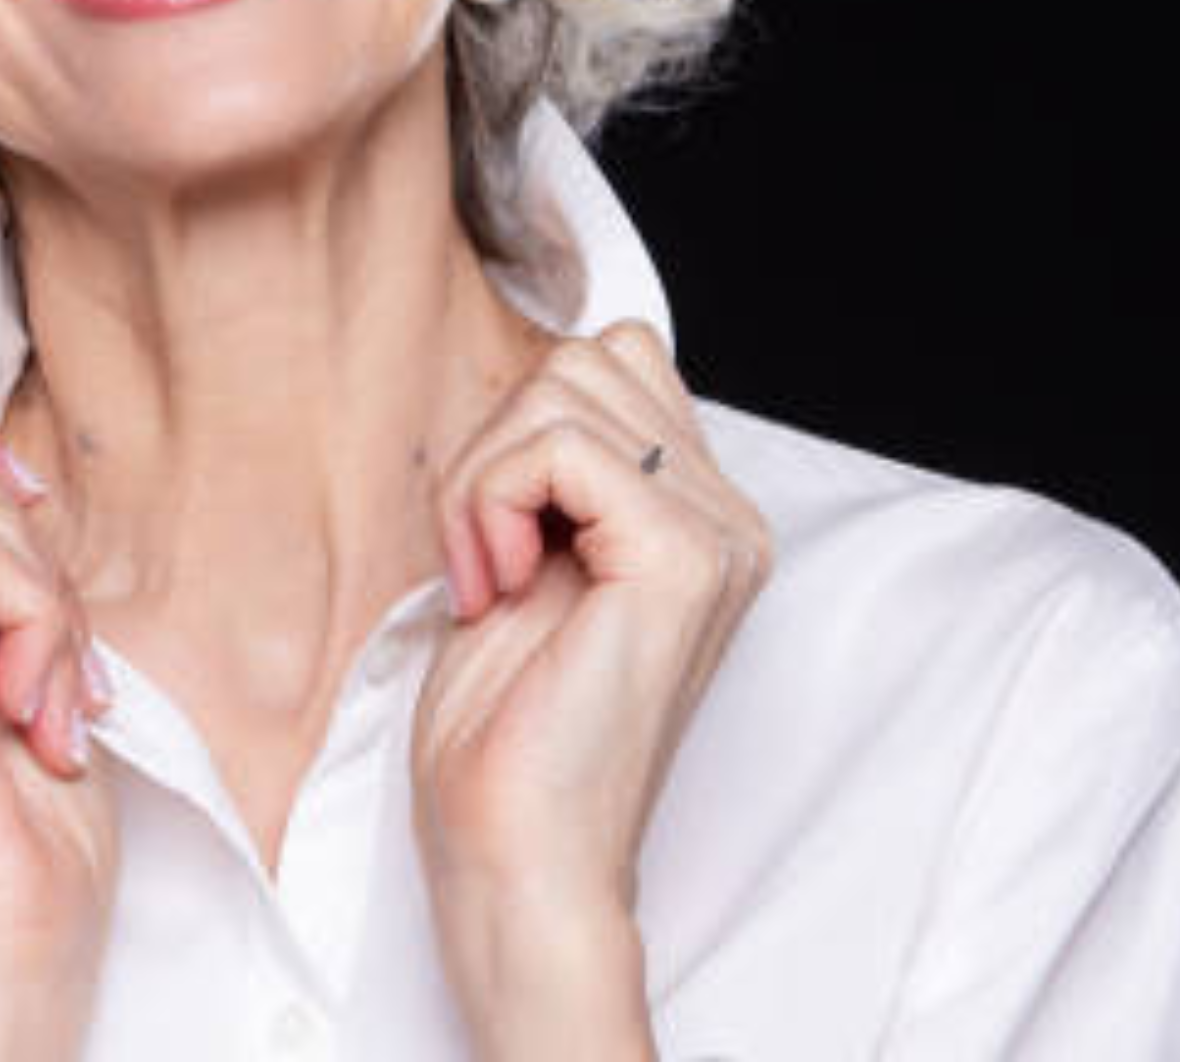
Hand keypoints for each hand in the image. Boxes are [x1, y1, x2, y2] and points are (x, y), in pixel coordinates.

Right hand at [0, 401, 118, 1053]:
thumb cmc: (26, 841)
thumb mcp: (21, 660)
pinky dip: (42, 627)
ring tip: (47, 704)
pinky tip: (37, 720)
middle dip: (23, 524)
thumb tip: (14, 474)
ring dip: (50, 600)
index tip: (32, 551)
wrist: (6, 967)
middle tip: (44, 642)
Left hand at [410, 321, 773, 1046]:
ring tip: (490, 574)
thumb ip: (553, 466)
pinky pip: (561, 446)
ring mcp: (716, 536)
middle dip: (495, 445)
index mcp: (697, 512)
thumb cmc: (504, 724)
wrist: (516, 852)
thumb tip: (541, 370)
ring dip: (485, 476)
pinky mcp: (683, 559)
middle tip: (483, 558)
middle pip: (584, 359)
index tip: (495, 534)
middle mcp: (727, 517)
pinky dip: (493, 498)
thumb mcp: (526, 551)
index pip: (612, 358)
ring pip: (563, 386)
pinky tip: (499, 584)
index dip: (521, 428)